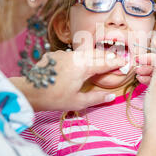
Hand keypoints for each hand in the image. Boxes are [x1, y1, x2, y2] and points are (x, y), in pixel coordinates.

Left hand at [10, 49, 125, 110]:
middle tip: (117, 58)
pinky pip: (71, 54)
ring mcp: (63, 54)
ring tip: (101, 60)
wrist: (29, 92)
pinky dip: (80, 57)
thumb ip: (97, 98)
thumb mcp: (78, 102)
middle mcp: (75, 56)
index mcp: (83, 66)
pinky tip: (80, 63)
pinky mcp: (54, 55)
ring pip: (83, 53)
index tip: (125, 62)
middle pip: (96, 54)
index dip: (116, 62)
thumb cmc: (54, 98)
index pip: (104, 62)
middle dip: (107, 56)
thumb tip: (112, 97)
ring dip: (94, 56)